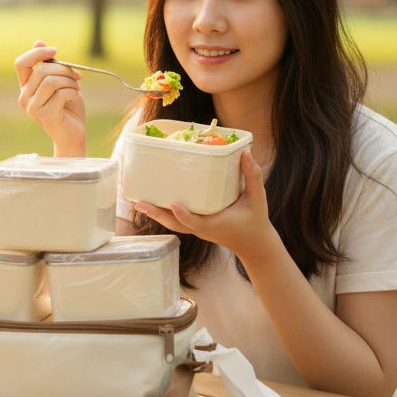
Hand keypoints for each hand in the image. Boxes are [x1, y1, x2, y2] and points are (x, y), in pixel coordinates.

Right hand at [14, 40, 86, 156]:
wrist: (74, 134)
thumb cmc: (68, 107)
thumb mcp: (60, 81)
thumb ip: (50, 64)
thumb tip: (37, 41)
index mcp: (25, 87)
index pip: (21, 63)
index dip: (37, 53)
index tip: (55, 51)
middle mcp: (24, 97)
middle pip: (41, 70)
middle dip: (64, 69)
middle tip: (76, 76)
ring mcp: (32, 108)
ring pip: (51, 81)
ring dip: (70, 81)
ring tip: (77, 88)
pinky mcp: (44, 115)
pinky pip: (60, 93)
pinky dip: (73, 91)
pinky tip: (76, 96)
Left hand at [134, 150, 281, 264]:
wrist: (252, 243)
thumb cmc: (255, 219)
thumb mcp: (258, 198)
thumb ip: (252, 175)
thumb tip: (246, 153)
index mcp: (216, 224)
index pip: (197, 222)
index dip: (184, 215)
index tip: (174, 205)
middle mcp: (203, 229)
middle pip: (176, 224)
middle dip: (158, 215)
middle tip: (140, 204)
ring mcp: (197, 230)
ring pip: (173, 224)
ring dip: (155, 214)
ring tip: (138, 202)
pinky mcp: (195, 226)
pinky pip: (176, 221)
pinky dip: (162, 213)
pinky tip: (150, 202)